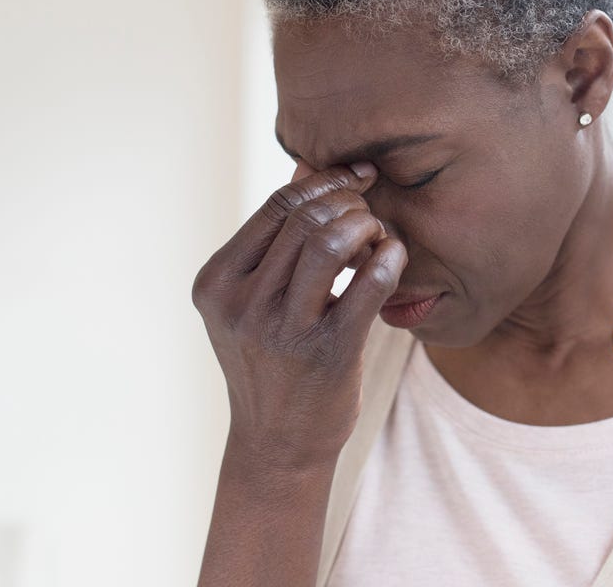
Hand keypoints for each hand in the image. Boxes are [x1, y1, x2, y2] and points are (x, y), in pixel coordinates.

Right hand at [191, 162, 406, 470]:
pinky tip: (395, 256)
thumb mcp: (253, 301)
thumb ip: (276, 240)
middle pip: (306, 216)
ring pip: (330, 240)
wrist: (278, 445)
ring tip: (379, 236)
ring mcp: (281, 329)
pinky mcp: (326, 352)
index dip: (325, 180)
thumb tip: (310, 168)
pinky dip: (389, 257)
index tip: (358, 175)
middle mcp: (241, 303)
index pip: (277, 205)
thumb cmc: (274, 361)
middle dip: (351, 202)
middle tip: (371, 213)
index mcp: (217, 282)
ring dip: (367, 225)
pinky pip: (368, 285)